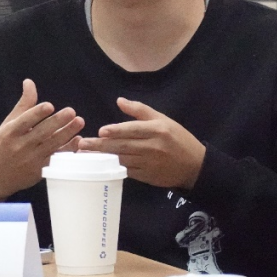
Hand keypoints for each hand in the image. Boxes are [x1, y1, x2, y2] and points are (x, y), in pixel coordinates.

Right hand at [0, 79, 83, 201]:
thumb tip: (29, 82)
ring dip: (67, 134)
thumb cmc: (3, 145)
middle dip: (57, 122)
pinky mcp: (39, 171)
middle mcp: (20, 146)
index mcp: (10, 132)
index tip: (50, 105)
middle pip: (41, 133)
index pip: (24, 121)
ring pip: (51, 145)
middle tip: (72, 111)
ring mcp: (30, 160)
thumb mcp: (8, 124)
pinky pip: (56, 159)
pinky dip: (67, 150)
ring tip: (79, 121)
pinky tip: (77, 140)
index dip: (37, 113)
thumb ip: (24, 105)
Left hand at [76, 97, 204, 189]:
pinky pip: (128, 171)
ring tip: (86, 155)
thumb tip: (119, 100)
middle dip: (101, 145)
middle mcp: (153, 146)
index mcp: (157, 130)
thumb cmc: (178, 138)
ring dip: (103, 158)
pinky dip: (114, 167)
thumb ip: (140, 110)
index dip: (116, 130)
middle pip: (123, 145)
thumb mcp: (163, 119)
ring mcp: (150, 163)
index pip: (133, 129)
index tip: (100, 131)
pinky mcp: (147, 176)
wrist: (194, 166)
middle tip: (82, 144)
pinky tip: (101, 165)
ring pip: (123, 159)